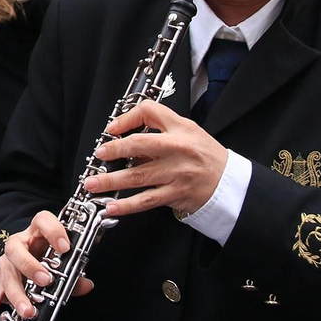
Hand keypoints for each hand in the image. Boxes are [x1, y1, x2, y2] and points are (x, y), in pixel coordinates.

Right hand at [0, 210, 94, 320]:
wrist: (32, 253)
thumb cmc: (49, 254)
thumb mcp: (63, 259)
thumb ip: (75, 273)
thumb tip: (86, 285)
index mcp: (37, 232)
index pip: (42, 221)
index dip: (54, 231)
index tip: (65, 247)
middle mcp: (19, 244)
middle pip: (16, 249)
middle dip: (30, 266)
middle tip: (45, 280)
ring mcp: (7, 262)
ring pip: (6, 273)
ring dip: (16, 293)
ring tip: (28, 310)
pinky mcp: (0, 280)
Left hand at [81, 99, 227, 218]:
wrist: (228, 182)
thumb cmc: (205, 155)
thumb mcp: (188, 130)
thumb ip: (160, 128)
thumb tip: (127, 136)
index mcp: (180, 129)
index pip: (151, 112)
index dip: (127, 118)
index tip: (112, 129)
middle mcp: (177, 149)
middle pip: (140, 145)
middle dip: (115, 150)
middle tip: (100, 154)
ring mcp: (176, 173)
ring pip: (138, 176)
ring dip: (111, 181)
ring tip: (93, 184)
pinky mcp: (175, 194)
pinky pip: (147, 200)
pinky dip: (127, 205)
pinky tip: (111, 207)